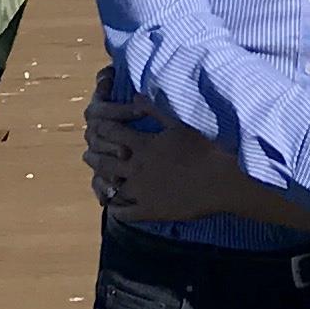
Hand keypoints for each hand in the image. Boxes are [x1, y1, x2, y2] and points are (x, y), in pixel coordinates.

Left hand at [86, 82, 309, 231]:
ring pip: (109, 186)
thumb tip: (135, 96)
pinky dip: (114, 208)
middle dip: (94, 154)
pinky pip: (123, 212)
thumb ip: (155, 110)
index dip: (102, 129)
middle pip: (103, 160)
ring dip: (99, 180)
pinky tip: (112, 205)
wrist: (221, 180)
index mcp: (143, 145)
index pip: (111, 133)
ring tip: (96, 177)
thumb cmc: (205, 147)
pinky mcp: (149, 211)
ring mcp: (141, 192)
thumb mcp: (179, 124)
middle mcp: (136, 168)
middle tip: (88, 152)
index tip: (97, 127)